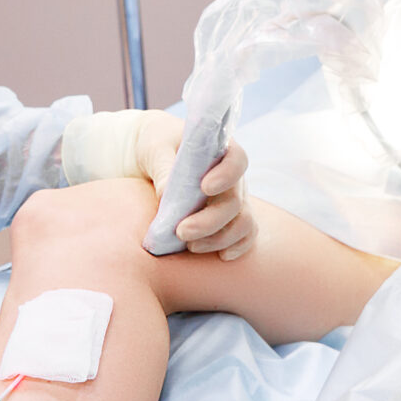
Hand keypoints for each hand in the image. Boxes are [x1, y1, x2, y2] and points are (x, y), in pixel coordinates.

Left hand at [135, 110, 257, 259]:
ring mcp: (235, 199)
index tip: (205, 187)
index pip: (237, 160)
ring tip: (190, 246)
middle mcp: (233, 177)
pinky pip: (244, 236)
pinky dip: (236, 248)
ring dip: (219, 238)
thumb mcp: (155, 147)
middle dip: (210, 221)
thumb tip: (166, 195)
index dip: (226, 175)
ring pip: (243, 223)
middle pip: (236, 201)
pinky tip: (220, 256)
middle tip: (181, 231)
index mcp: (221, 150)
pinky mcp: (230, 219)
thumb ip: (162, 166)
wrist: (158, 156)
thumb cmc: (158, 144)